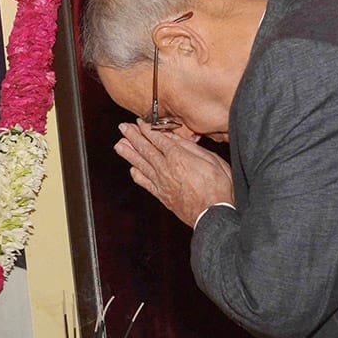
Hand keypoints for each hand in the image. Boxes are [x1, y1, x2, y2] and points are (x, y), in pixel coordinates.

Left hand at [114, 120, 233, 226]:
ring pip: (141, 165)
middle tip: (122, 127)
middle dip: (133, 137)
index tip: (139, 122)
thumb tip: (174, 138)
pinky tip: (132, 169)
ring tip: (119, 144)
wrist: (214, 215)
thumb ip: (190, 148)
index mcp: (178, 157)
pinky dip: (137, 175)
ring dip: (129, 153)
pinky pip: (145, 183)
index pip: (158, 139)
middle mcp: (166, 169)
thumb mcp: (211, 159)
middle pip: (145, 149)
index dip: (147, 129)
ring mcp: (162, 183)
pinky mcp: (162, 196)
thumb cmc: (218, 187)